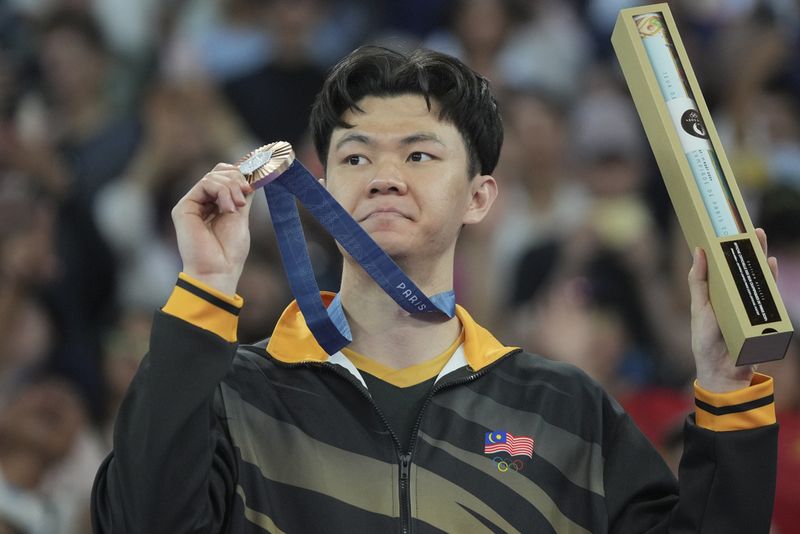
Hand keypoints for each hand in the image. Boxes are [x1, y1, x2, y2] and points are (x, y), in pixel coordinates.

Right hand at [171, 163, 254, 293]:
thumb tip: (251, 174)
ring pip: (213, 176)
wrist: (218, 271)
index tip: (253, 183)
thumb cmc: (229, 251)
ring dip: (231, 187)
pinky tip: (228, 208)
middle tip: (246, 193)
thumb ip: (242, 195)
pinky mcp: (183, 207)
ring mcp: (191, 204)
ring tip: (238, 206)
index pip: (224, 176)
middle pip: (218, 172)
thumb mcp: (241, 216)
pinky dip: (222, 191)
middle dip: (236, 179)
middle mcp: (200, 202)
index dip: (238, 174)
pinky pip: (205, 184)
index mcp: (213, 205)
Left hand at [689, 228, 777, 391]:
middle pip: (744, 268)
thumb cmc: (707, 341)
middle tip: (750, 229)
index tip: (727, 229)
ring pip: (758, 278)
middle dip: (748, 248)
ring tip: (758, 239)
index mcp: (720, 293)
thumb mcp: (700, 308)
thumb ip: (698, 281)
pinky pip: (768, 295)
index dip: (727, 249)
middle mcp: (737, 296)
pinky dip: (769, 279)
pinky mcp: (762, 316)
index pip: (725, 267)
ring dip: (759, 258)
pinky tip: (769, 265)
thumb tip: (698, 252)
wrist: (722, 372)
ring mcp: (751, 305)